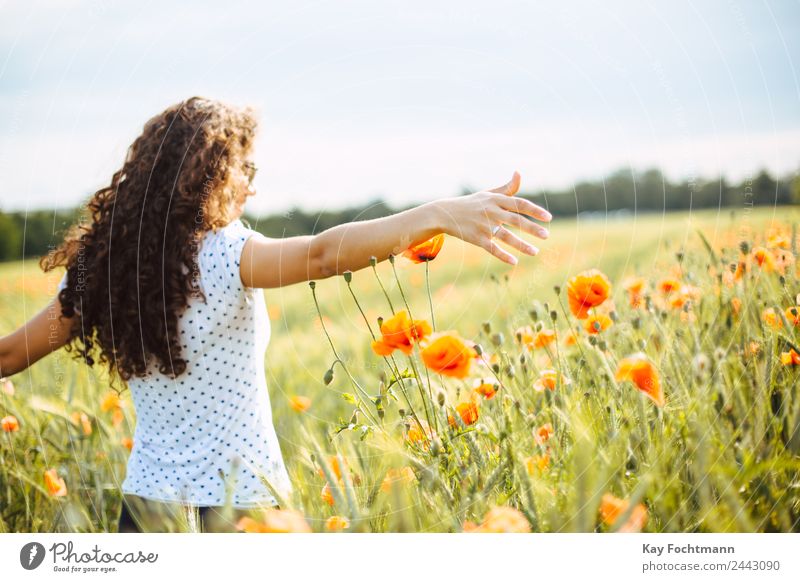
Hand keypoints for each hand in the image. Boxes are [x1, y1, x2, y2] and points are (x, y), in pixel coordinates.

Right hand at [435, 171, 551, 264]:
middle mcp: (491, 212)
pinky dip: (503, 255)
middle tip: (546, 235)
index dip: (534, 210)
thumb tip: (519, 173)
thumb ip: (507, 187)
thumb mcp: (488, 193)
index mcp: (496, 200)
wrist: (445, 213)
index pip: (519, 204)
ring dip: (521, 245)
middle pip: (515, 220)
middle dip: (532, 228)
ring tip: (535, 252)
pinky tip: (514, 262)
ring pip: (506, 236)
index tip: (548, 218)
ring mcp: (484, 226)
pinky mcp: (476, 238)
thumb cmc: (471, 203)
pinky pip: (492, 248)